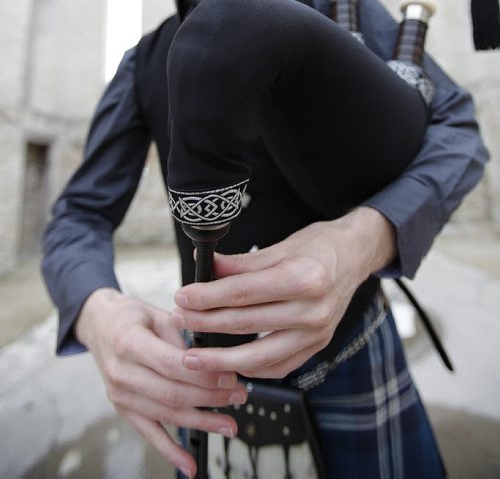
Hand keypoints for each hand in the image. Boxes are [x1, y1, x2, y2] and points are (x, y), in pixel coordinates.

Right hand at [75, 289, 247, 477]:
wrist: (100, 325)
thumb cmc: (130, 317)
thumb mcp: (156, 312)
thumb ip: (181, 333)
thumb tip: (212, 358)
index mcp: (129, 342)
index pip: (171, 365)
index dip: (203, 374)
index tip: (230, 376)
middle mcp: (122, 372)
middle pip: (172, 393)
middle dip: (210, 398)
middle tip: (238, 395)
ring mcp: (120, 395)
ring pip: (166, 415)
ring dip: (201, 422)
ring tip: (229, 424)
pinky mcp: (124, 409)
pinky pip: (149, 433)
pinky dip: (170, 452)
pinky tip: (189, 465)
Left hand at [172, 207, 395, 379]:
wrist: (355, 256)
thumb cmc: (319, 246)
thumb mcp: (281, 245)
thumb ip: (242, 262)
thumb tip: (206, 265)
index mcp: (304, 278)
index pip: (244, 292)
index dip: (208, 296)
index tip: (183, 297)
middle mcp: (314, 310)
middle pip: (247, 324)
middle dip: (207, 323)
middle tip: (180, 320)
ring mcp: (318, 333)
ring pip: (259, 356)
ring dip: (221, 360)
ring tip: (194, 357)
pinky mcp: (318, 347)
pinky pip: (278, 367)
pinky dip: (251, 369)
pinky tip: (229, 364)